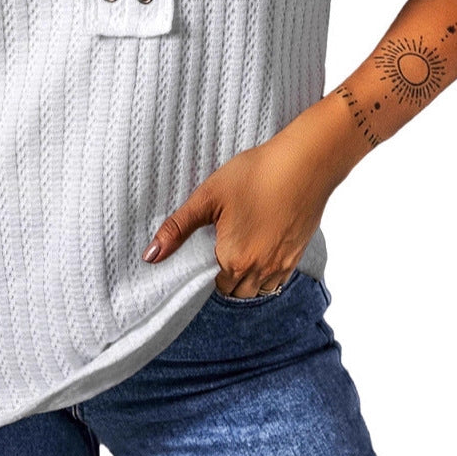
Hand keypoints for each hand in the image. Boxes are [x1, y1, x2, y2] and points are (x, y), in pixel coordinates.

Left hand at [141, 115, 340, 297]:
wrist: (306, 163)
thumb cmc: (255, 174)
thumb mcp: (208, 196)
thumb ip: (178, 228)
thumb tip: (150, 256)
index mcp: (234, 259)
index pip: (212, 286)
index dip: (204, 274)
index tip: (201, 256)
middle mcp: (260, 270)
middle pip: (235, 292)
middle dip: (224, 280)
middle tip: (216, 253)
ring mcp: (282, 265)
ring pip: (258, 290)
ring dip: (246, 281)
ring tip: (237, 253)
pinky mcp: (299, 255)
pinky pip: (278, 280)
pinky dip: (266, 274)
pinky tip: (260, 249)